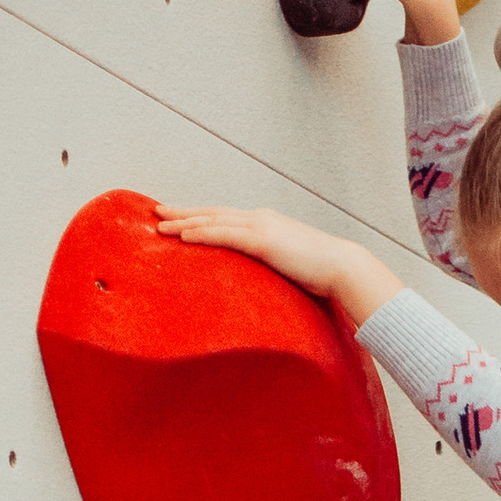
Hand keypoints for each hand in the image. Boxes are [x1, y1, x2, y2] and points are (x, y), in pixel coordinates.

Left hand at [154, 207, 398, 326]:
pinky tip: (183, 237)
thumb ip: (274, 271)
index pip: (225, 218)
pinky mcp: (264, 240)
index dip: (200, 216)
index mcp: (267, 225)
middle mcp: (260, 219)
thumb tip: (264, 288)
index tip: (178, 218)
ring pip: (213, 220)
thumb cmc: (325, 275)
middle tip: (156, 211)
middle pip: (213, 213)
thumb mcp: (292, 269)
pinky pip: (225, 235)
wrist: (345, 268)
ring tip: (159, 225)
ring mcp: (261, 227)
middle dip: (183, 212)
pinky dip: (202, 234)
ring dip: (184, 222)